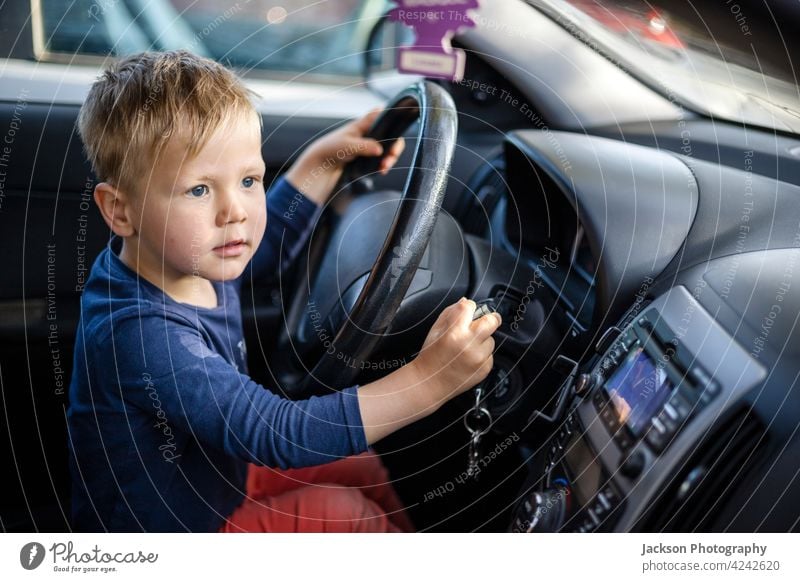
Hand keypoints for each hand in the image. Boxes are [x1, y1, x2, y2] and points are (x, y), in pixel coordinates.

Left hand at [284, 108, 404, 204]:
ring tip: (384, 168)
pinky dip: (384, 165)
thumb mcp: (347, 146)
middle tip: (390, 159)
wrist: (322, 164)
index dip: (393, 119)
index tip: (396, 132)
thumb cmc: (331, 149)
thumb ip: (364, 146)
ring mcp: (370, 144)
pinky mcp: (370, 156)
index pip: (382, 114)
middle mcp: (369, 132)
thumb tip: (380, 149)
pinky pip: (383, 158)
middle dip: (394, 147)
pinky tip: (381, 171)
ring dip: (390, 158)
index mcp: (363, 124)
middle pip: (391, 134)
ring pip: (389, 148)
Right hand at [411, 298, 501, 407]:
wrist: (430, 383)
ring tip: (468, 347)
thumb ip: (450, 312)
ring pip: (491, 340)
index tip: (469, 309)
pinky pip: (490, 355)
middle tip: (487, 320)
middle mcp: (469, 344)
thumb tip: (465, 301)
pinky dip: (483, 355)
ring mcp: (479, 358)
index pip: (470, 306)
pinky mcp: (484, 369)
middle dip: (491, 318)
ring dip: (483, 340)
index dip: (470, 306)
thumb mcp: (435, 330)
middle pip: (492, 321)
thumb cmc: (431, 357)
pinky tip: (469, 358)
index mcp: (454, 331)